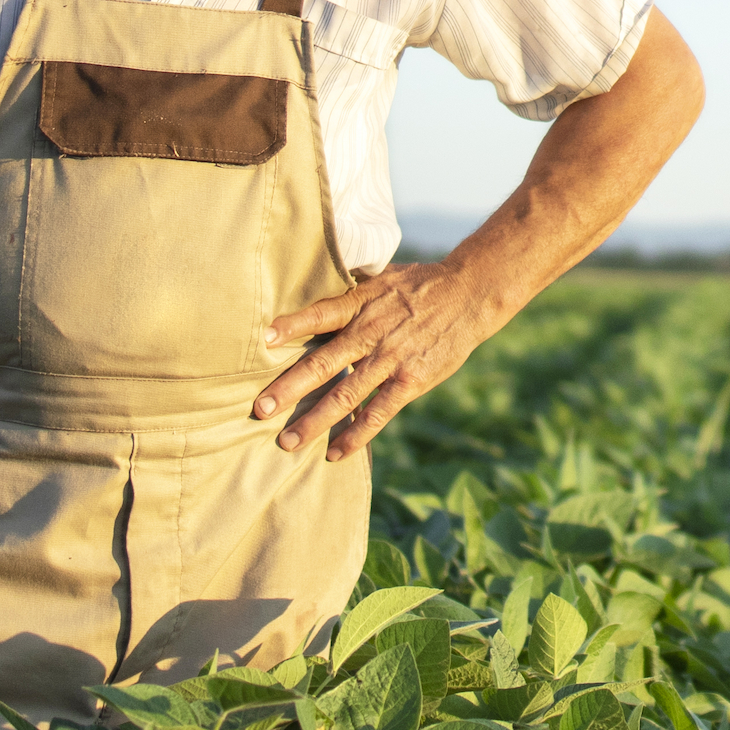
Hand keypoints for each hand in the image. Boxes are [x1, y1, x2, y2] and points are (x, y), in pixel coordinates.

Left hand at [258, 263, 497, 458]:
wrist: (470, 294)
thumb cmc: (420, 284)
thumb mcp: (382, 277)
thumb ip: (349, 293)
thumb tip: (312, 286)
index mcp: (361, 305)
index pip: (320, 314)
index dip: (292, 325)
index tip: (264, 338)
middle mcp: (371, 333)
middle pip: (323, 363)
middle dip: (289, 388)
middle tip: (260, 409)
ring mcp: (391, 360)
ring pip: (346, 394)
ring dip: (315, 420)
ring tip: (287, 442)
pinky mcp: (411, 381)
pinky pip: (379, 413)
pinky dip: (357, 434)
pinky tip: (334, 452)